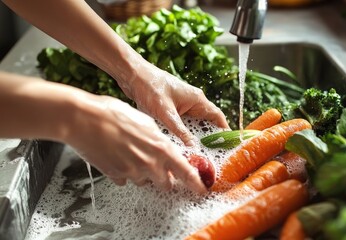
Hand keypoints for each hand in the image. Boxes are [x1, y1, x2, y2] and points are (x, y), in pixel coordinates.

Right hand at [66, 95, 206, 192]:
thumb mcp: (145, 121)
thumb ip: (158, 138)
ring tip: (131, 153)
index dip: (195, 183)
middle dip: (165, 177)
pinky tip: (118, 155)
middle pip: (166, 183)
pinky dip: (125, 171)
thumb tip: (163, 145)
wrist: (84, 119)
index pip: (185, 172)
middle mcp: (149, 163)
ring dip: (143, 172)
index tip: (201, 189)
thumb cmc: (113, 115)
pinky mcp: (115, 175)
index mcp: (161, 148)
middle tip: (158, 166)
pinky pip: (126, 179)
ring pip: (144, 181)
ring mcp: (132, 172)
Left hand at [116, 55, 229, 145]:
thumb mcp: (166, 113)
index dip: (224, 130)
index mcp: (197, 99)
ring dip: (195, 137)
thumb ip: (180, 131)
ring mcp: (183, 105)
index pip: (217, 116)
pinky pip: (183, 123)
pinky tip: (180, 145)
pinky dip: (183, 133)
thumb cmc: (151, 88)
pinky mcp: (173, 108)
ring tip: (197, 154)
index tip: (229, 144)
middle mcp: (193, 102)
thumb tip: (192, 147)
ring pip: (194, 124)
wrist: (133, 75)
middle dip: (209, 138)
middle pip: (207, 122)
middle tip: (211, 155)